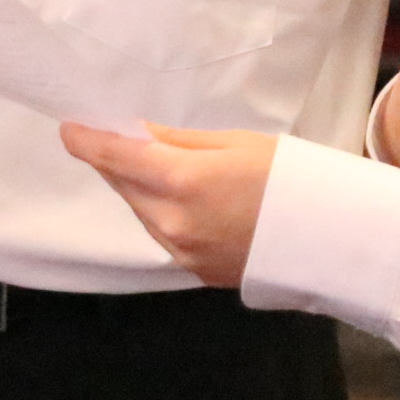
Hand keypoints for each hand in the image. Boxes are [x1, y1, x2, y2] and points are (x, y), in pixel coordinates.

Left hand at [60, 124, 276, 287]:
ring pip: (142, 212)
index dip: (88, 141)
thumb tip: (140, 136)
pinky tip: (187, 201)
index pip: (116, 157)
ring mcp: (181, 252)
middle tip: (122, 138)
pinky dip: (163, 214)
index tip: (70, 128)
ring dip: (141, 189)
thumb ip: (179, 142)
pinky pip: (163, 235)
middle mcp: (172, 222)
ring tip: (163, 169)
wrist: (329, 238)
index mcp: (182, 180)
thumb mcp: (236, 143)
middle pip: (125, 185)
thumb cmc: (290, 177)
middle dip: (118, 161)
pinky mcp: (194, 272)